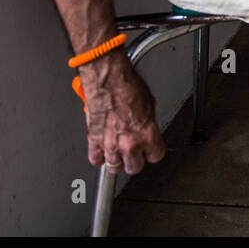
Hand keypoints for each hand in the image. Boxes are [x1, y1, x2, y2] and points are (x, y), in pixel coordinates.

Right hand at [80, 53, 165, 174]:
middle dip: (134, 161)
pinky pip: (95, 159)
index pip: (155, 156)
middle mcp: (130, 142)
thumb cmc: (128, 86)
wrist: (108, 79)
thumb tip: (146, 128)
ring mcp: (110, 143)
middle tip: (134, 153)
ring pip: (114, 167)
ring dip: (116, 160)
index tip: (149, 150)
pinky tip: (102, 150)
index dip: (152, 152)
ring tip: (118, 151)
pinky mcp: (93, 140)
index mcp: (147, 134)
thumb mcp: (150, 104)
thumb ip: (148, 124)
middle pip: (134, 167)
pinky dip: (98, 156)